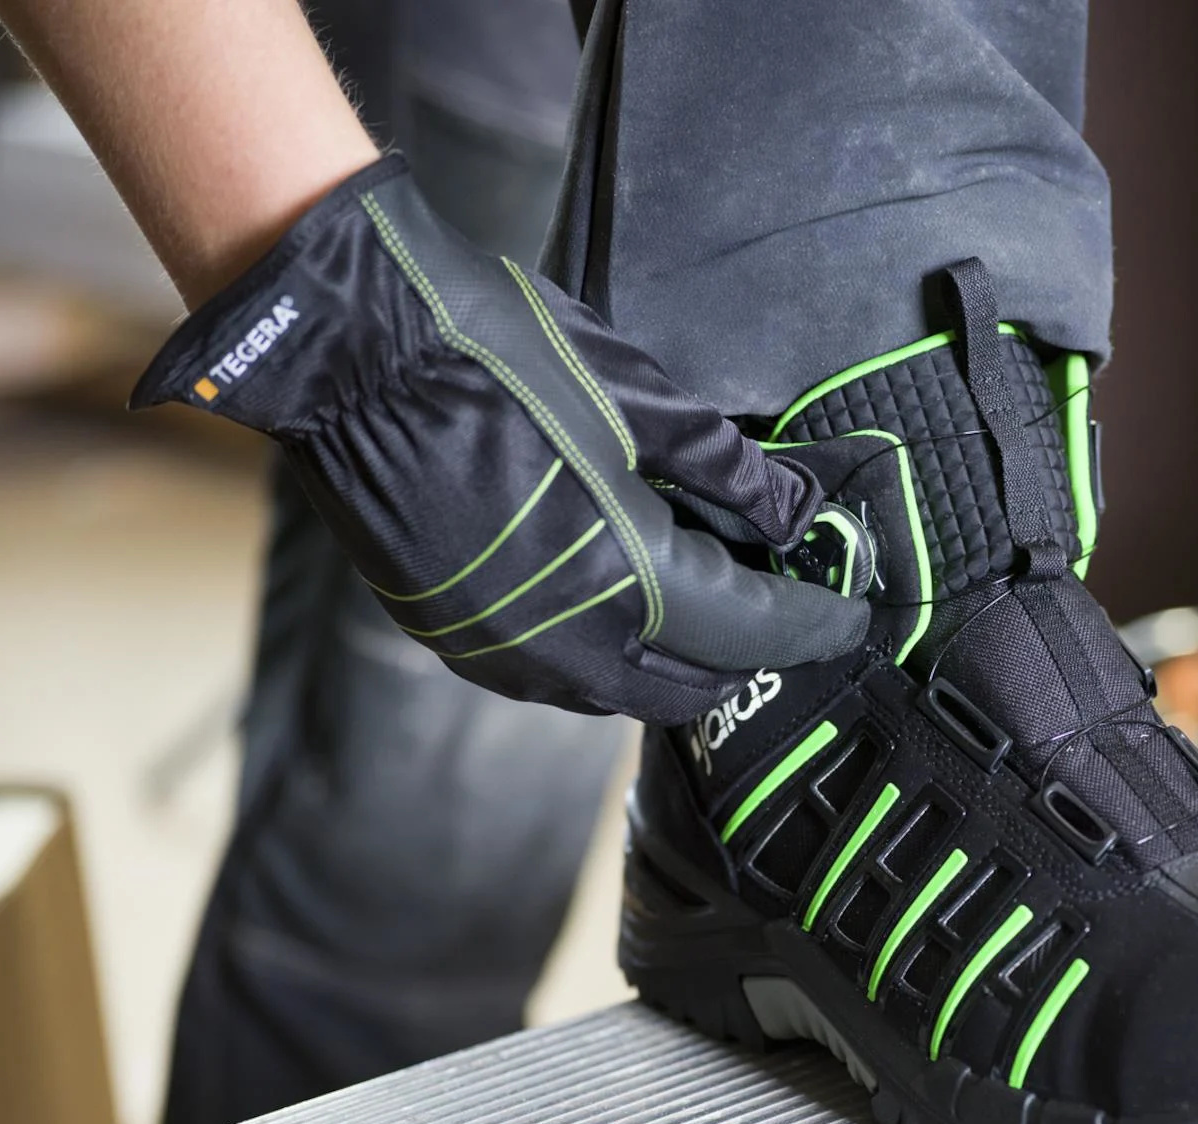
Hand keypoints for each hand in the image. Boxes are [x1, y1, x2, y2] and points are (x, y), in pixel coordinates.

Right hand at [133, 156, 868, 722]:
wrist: (348, 353)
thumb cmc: (498, 354)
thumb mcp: (640, 396)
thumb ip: (727, 470)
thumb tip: (794, 511)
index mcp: (628, 574)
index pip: (755, 631)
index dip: (813, 624)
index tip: (849, 616)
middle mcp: (568, 638)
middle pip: (691, 687)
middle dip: (747, 657)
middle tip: (776, 610)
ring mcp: (503, 650)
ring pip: (619, 695)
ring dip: (673, 665)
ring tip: (701, 607)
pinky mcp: (454, 639)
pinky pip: (554, 680)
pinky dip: (605, 659)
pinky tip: (617, 609)